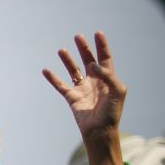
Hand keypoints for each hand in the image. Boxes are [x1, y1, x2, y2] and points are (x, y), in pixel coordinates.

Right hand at [42, 32, 125, 164]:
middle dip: (84, 48)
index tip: (98, 33)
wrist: (100, 130)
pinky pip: (60, 85)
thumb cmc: (112, 112)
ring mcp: (82, 89)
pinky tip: (46, 70)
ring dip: (68, 60)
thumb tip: (93, 65)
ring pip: (73, 71)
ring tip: (62, 50)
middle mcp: (95, 82)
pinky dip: (53, 78)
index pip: (105, 58)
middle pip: (88, 61)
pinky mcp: (72, 98)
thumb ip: (107, 75)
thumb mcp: (118, 90)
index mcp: (108, 79)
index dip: (102, 46)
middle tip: (78, 37)